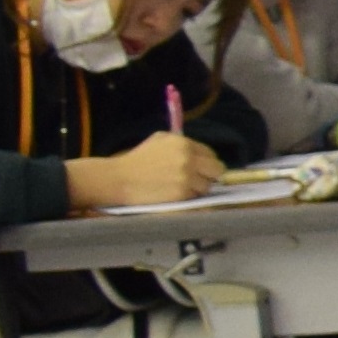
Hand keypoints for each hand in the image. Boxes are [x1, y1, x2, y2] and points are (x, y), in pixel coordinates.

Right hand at [68, 130, 223, 210]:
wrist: (120, 178)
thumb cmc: (138, 158)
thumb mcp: (160, 140)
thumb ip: (182, 143)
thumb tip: (201, 152)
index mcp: (184, 144)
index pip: (211, 154)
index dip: (208, 162)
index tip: (203, 168)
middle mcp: (188, 160)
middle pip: (217, 170)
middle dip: (210, 175)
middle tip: (199, 179)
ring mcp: (186, 178)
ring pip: (207, 186)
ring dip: (199, 188)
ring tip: (183, 186)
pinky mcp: (181, 194)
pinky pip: (195, 197)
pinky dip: (189, 197)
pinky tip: (176, 193)